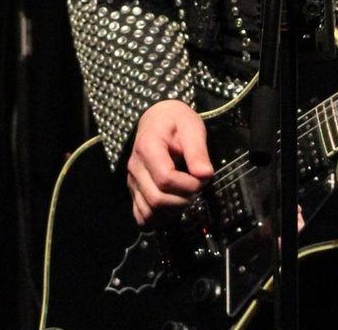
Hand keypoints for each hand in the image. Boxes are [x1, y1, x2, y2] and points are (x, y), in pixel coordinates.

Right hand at [127, 99, 213, 227]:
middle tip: (197, 187)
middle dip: (183, 199)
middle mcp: (135, 167)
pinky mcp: (134, 190)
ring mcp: (132, 181)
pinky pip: (141, 215)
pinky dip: (159, 218)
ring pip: (149, 212)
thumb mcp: (192, 128)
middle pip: (156, 199)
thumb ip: (198, 151)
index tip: (202, 178)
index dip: (188, 185)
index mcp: (148, 148)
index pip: (165, 179)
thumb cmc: (176, 122)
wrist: (158, 119)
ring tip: (186, 195)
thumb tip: (205, 175)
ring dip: (172, 211)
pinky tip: (173, 206)